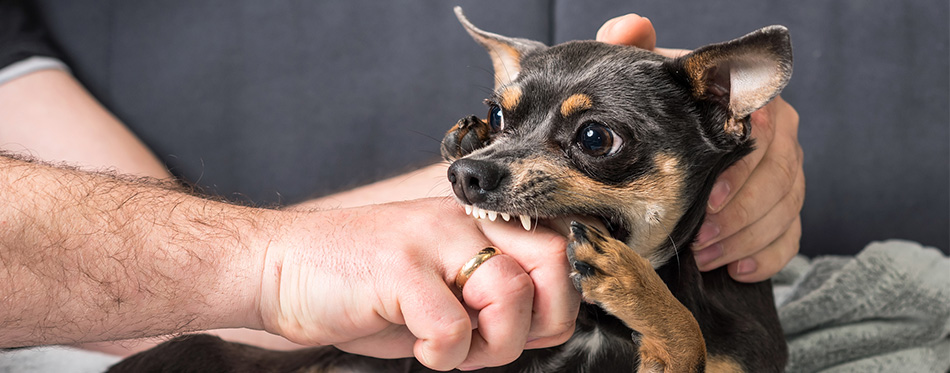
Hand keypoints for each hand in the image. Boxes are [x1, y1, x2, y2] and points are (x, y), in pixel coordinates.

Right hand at [256, 198, 576, 370]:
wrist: (279, 267)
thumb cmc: (361, 283)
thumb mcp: (440, 283)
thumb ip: (495, 296)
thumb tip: (552, 324)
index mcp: (478, 221)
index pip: (560, 249)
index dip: (556, 302)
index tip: (526, 329)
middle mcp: (462, 220)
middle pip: (555, 261)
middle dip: (541, 320)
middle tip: (494, 342)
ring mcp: (431, 239)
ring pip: (512, 294)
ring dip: (491, 345)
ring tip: (450, 348)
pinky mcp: (399, 267)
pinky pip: (454, 328)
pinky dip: (444, 356)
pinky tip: (419, 348)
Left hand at [596, 15, 803, 281]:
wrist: (664, 139)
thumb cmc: (658, 108)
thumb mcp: (644, 80)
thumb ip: (635, 50)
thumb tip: (631, 26)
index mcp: (752, 103)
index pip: (764, 135)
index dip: (740, 173)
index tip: (709, 201)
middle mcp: (779, 135)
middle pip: (782, 178)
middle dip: (741, 215)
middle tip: (701, 240)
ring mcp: (786, 173)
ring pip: (787, 210)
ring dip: (746, 240)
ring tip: (705, 257)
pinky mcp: (784, 209)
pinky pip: (790, 237)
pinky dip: (766, 257)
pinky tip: (734, 269)